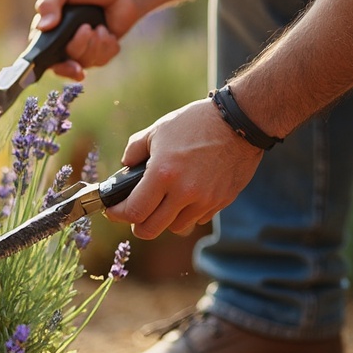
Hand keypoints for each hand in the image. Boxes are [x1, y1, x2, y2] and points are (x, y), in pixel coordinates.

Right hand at [32, 0, 142, 78]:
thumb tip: (43, 27)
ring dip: (95, 44)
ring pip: (82, 62)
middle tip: (88, 30)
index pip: (37, 50)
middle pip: (60, 62)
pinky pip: (100, 61)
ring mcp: (81, 49)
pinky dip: (107, 47)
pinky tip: (109, 32)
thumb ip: (50, 1)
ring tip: (100, 26)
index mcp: (48, 25)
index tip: (55, 58)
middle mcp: (62, 41)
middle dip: (77, 47)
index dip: (42, 60)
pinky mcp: (99, 54)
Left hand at [105, 98, 263, 238]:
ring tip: (163, 201)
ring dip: (165, 219)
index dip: (117, 214)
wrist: (240, 123)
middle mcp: (184, 192)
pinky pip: (197, 219)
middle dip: (137, 225)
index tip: (112, 210)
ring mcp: (205, 200)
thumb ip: (134, 150)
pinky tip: (187, 195)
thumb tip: (124, 167)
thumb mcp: (158, 130)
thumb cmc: (196, 123)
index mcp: (163, 174)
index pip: (133, 211)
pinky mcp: (221, 202)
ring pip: (175, 227)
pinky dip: (187, 213)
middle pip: (150, 229)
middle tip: (134, 214)